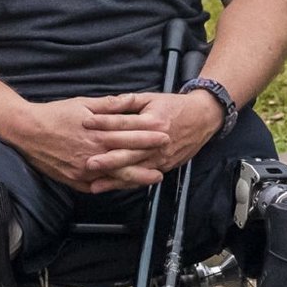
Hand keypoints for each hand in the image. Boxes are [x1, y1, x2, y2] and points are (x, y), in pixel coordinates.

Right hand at [8, 95, 170, 192]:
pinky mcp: (75, 180)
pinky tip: (127, 186)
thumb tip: (129, 101)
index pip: (128, 134)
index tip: (164, 134)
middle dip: (149, 158)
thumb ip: (108, 106)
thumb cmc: (54, 114)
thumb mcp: (83, 104)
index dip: (148, 135)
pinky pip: (100, 185)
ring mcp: (85, 169)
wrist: (26, 131)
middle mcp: (93, 153)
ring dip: (137, 177)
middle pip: (127, 157)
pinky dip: (115, 186)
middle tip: (167, 158)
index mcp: (97, 132)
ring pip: (117, 176)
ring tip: (154, 177)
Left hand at [83, 90, 221, 191]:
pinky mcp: (165, 166)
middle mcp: (157, 141)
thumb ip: (127, 102)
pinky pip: (143, 177)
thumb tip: (105, 104)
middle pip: (129, 151)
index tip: (85, 122)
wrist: (202, 118)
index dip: (104, 122)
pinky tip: (113, 188)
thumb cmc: (173, 106)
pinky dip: (127, 184)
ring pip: (135, 169)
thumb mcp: (150, 98)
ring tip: (95, 184)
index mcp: (152, 121)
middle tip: (87, 164)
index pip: (124, 122)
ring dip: (115, 178)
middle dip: (107, 159)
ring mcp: (162, 156)